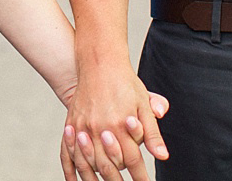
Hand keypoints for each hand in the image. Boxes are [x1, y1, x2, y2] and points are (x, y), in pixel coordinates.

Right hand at [58, 63, 167, 180]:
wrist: (98, 62)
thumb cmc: (124, 83)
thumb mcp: (143, 105)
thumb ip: (152, 133)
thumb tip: (163, 156)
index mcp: (121, 124)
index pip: (133, 160)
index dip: (140, 177)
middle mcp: (100, 127)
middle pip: (109, 166)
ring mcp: (83, 126)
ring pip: (88, 163)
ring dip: (95, 179)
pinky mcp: (72, 123)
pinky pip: (68, 152)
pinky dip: (71, 169)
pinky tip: (75, 180)